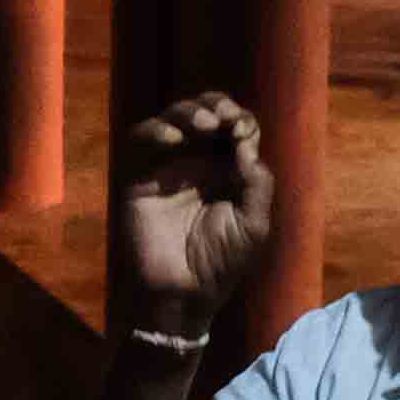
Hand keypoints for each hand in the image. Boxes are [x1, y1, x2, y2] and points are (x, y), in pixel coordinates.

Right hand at [117, 91, 276, 325]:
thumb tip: (246, 143)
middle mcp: (200, 162)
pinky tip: (173, 140)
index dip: (240, 118)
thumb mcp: (254, 224)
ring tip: (202, 126)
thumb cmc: (222, 263)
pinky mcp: (141, 177)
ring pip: (174, 119)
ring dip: (188, 113)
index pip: (236, 127)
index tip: (242, 129)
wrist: (184, 293)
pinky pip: (142, 141)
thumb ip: (257, 183)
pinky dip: (155, 131)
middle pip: (206, 113)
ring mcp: (169, 167)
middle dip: (216, 105)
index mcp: (230, 169)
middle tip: (222, 117)